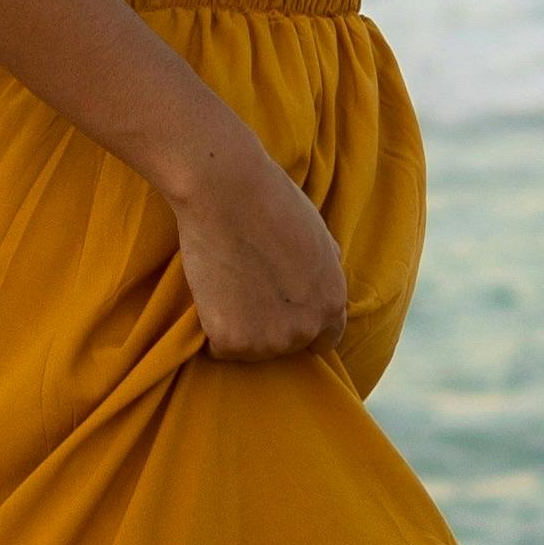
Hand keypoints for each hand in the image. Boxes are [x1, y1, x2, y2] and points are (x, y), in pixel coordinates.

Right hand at [167, 126, 351, 363]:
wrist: (228, 193)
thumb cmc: (272, 203)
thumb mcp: (320, 235)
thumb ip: (325, 268)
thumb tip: (323, 280)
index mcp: (332, 303)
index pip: (324, 340)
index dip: (301, 324)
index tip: (280, 312)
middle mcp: (306, 329)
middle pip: (286, 346)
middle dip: (269, 326)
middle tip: (246, 292)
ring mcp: (269, 340)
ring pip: (252, 351)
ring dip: (240, 329)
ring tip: (228, 288)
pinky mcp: (232, 341)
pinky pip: (219, 350)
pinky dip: (212, 330)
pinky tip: (211, 296)